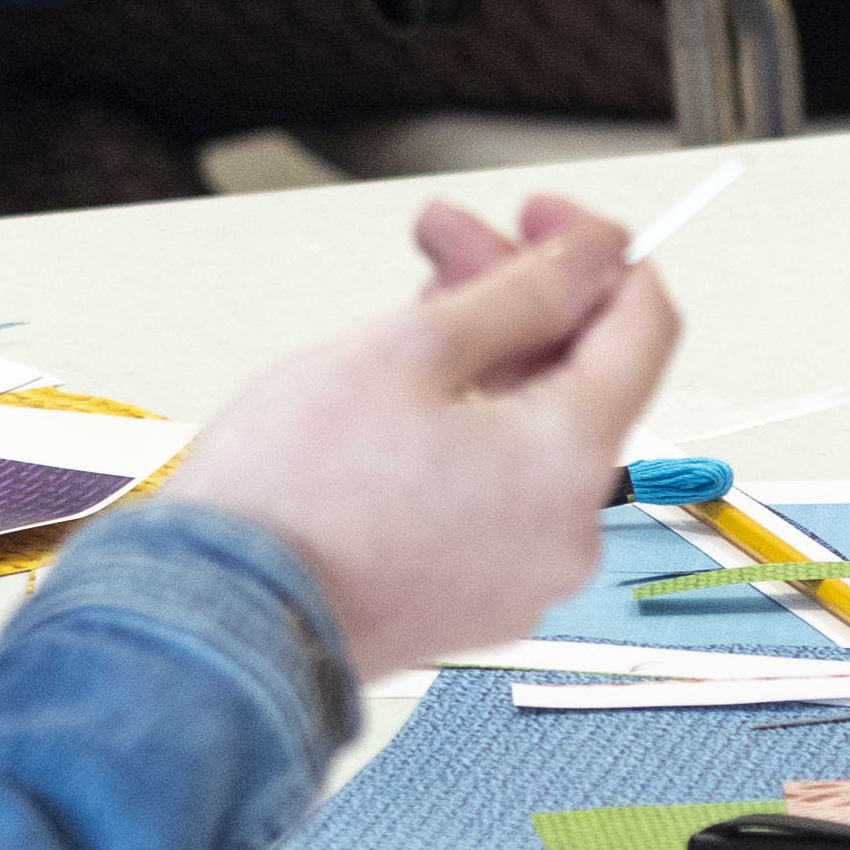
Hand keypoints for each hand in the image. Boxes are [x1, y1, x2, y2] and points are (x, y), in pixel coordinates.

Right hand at [161, 195, 677, 676]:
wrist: (206, 628)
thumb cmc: (286, 502)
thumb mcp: (410, 349)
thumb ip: (523, 291)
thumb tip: (598, 256)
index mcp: (571, 464)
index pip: (644, 330)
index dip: (601, 256)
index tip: (549, 221)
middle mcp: (567, 528)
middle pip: (578, 375)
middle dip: (518, 295)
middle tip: (447, 238)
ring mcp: (521, 571)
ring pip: (532, 428)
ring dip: (485, 353)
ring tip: (409, 305)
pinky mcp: (472, 596)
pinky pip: (498, 485)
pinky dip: (467, 426)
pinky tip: (408, 388)